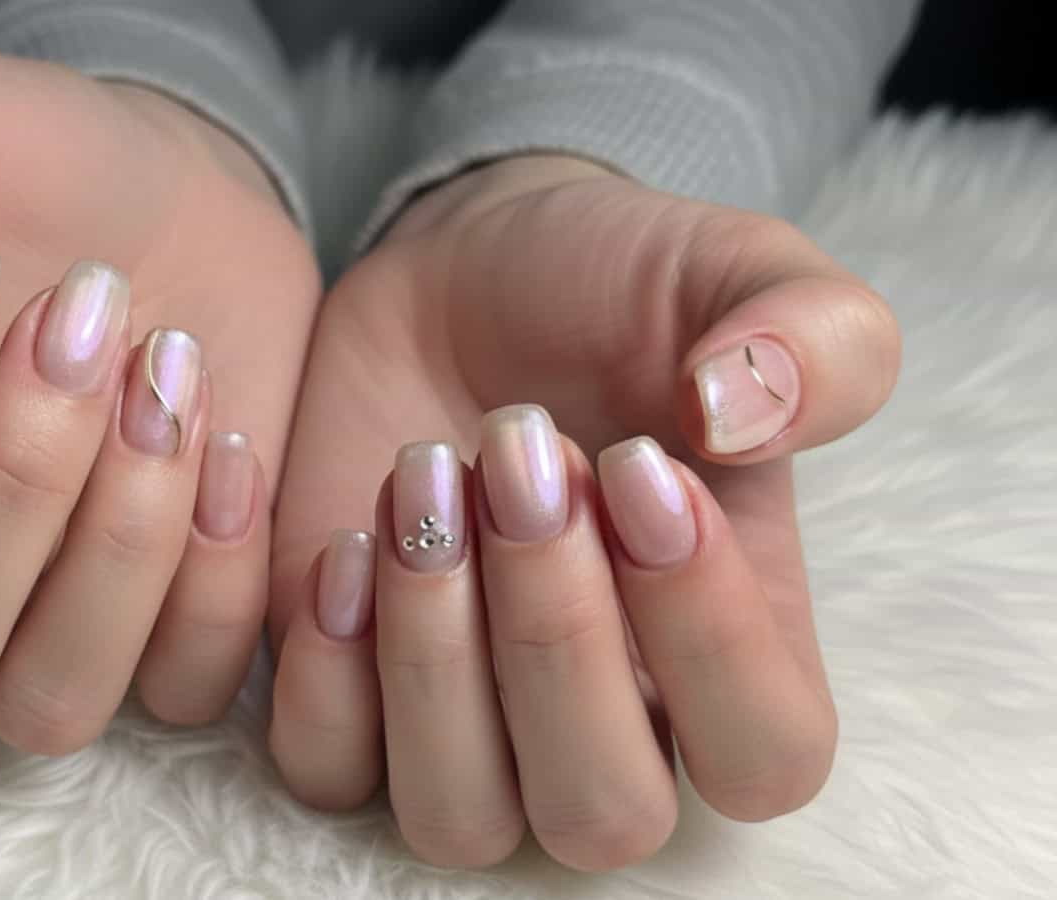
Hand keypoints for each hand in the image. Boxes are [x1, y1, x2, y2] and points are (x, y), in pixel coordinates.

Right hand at [0, 36, 318, 752]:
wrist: (174, 204)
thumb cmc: (25, 172)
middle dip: (9, 485)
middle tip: (87, 313)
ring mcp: (47, 623)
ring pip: (46, 703)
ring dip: (119, 547)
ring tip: (171, 375)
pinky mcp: (169, 629)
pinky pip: (184, 685)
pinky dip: (218, 577)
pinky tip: (236, 439)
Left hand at [267, 155, 899, 867]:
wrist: (459, 275)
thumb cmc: (617, 293)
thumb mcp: (738, 274)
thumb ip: (812, 339)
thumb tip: (740, 418)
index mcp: (732, 649)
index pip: (764, 756)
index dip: (711, 640)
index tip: (641, 470)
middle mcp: (605, 718)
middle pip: (603, 814)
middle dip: (556, 636)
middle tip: (519, 458)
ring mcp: (468, 722)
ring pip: (458, 815)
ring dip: (434, 657)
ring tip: (422, 479)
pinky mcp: (349, 693)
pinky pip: (327, 767)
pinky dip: (327, 674)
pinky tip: (344, 541)